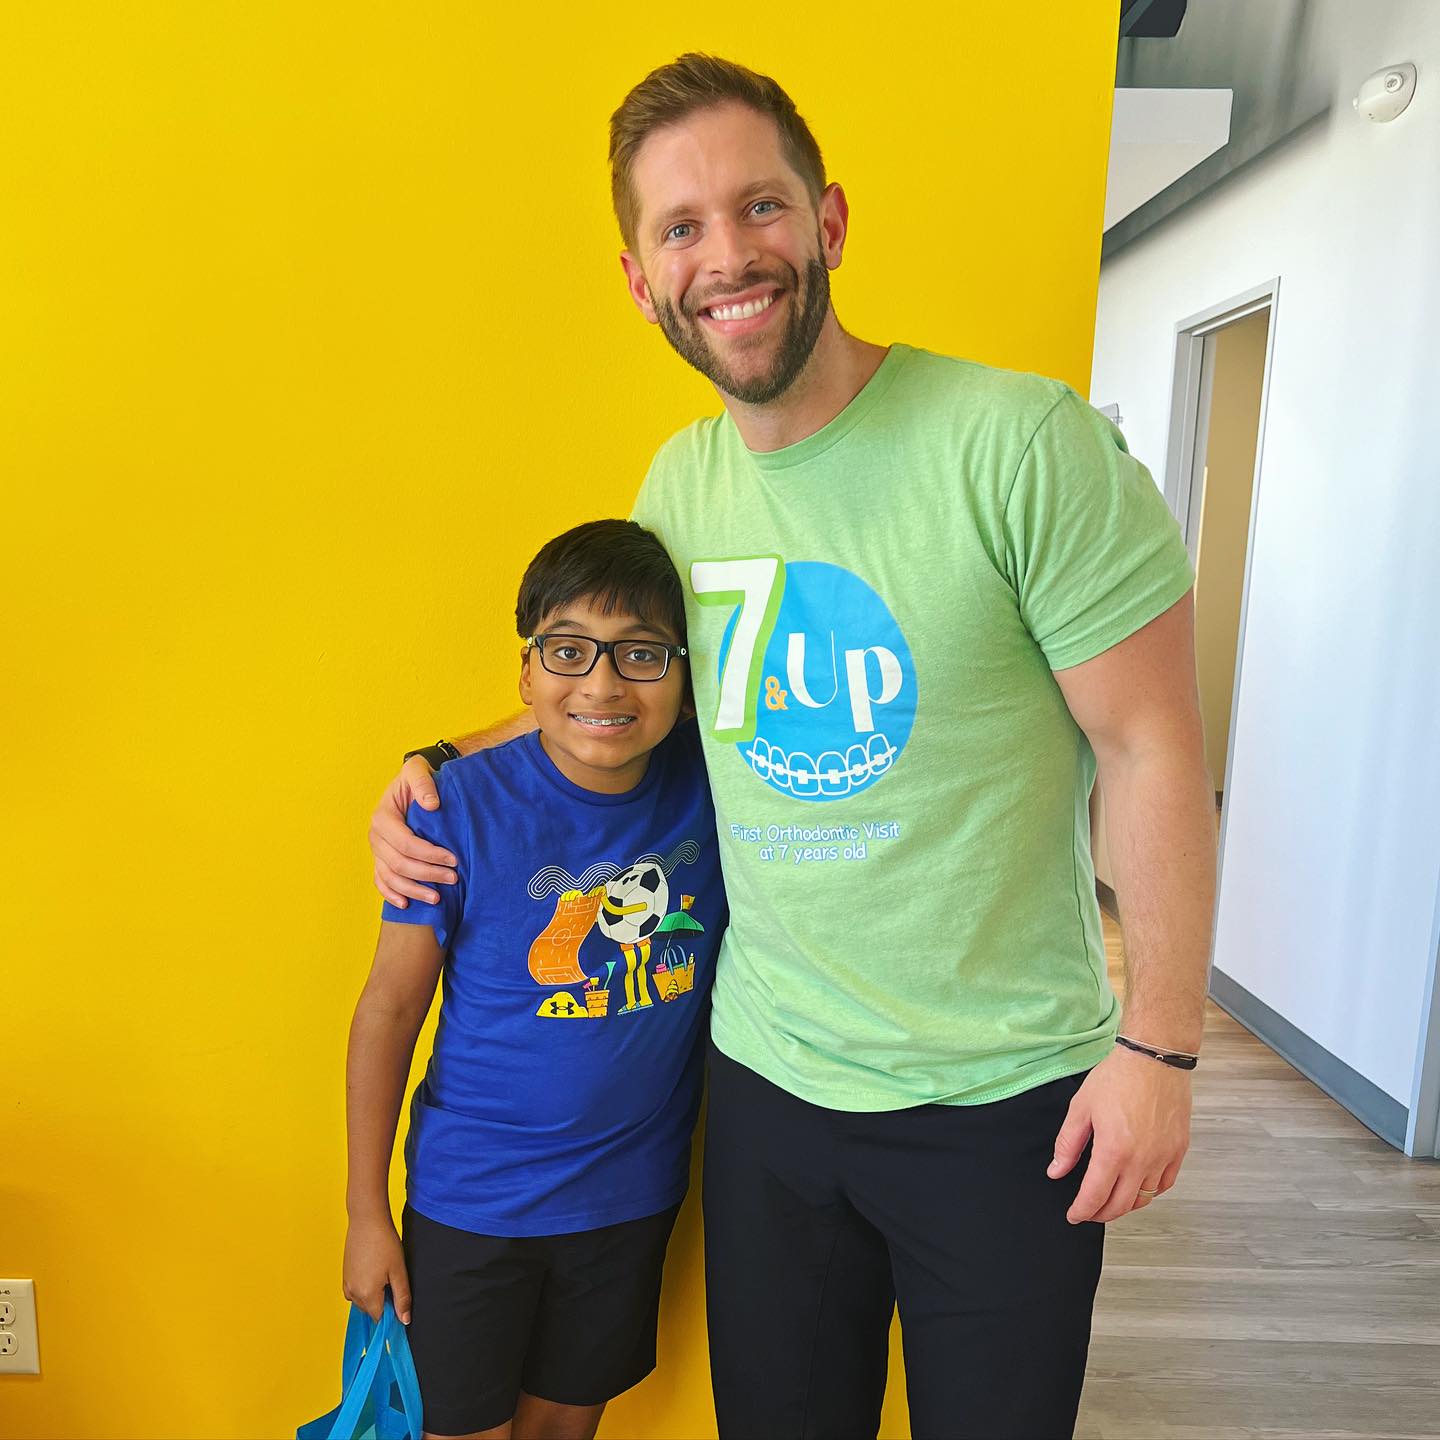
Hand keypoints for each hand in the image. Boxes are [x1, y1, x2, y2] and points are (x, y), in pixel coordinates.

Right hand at [343, 1214, 412, 1323]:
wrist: (367, 1220)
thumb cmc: (385, 1243)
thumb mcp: (399, 1271)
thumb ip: (402, 1298)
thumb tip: (405, 1320)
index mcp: (367, 1295)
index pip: (380, 1318)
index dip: (392, 1312)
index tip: (400, 1298)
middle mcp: (352, 1293)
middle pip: (371, 1310)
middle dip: (383, 1302)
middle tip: (393, 1278)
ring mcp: (346, 1284)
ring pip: (363, 1301)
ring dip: (374, 1294)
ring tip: (384, 1271)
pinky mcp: (345, 1275)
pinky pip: (355, 1291)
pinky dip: (365, 1287)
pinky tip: (375, 1269)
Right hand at [369, 756, 456, 906]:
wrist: (411, 783)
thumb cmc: (416, 777)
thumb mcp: (418, 770)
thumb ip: (423, 784)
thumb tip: (431, 805)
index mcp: (383, 816)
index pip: (405, 843)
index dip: (429, 854)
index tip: (454, 859)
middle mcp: (376, 835)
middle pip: (399, 864)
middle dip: (427, 874)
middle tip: (453, 878)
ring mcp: (376, 849)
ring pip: (390, 877)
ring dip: (413, 890)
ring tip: (437, 898)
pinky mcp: (380, 858)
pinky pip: (380, 881)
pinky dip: (391, 894)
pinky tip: (406, 904)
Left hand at [1047, 1046, 1192, 1222]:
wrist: (1154, 1058)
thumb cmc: (1118, 1077)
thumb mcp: (1081, 1108)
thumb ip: (1068, 1144)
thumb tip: (1057, 1170)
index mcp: (1114, 1151)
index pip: (1095, 1196)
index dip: (1082, 1211)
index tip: (1074, 1215)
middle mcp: (1142, 1161)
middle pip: (1121, 1205)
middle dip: (1101, 1214)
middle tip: (1089, 1212)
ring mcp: (1164, 1157)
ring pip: (1145, 1198)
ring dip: (1126, 1205)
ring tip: (1111, 1200)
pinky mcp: (1179, 1150)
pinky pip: (1165, 1184)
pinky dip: (1150, 1192)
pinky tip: (1138, 1186)